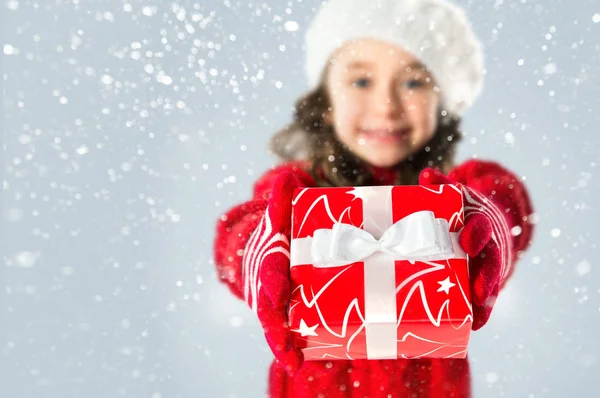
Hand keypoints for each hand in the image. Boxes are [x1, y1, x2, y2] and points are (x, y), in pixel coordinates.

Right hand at [242, 172, 305, 372]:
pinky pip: (285, 332)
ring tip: (294, 362)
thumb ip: (282, 197)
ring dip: (282, 344)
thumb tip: (288, 175)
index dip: (271, 279)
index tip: (278, 290)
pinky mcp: (284, 314)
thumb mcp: (279, 214)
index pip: (267, 270)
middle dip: (275, 325)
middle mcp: (265, 284)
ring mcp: (273, 303)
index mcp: (266, 259)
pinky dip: (289, 348)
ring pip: (275, 325)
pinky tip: (300, 363)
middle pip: (268, 308)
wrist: (269, 252)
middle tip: (286, 343)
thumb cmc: (278, 233)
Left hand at [419, 168, 509, 329]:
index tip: (467, 241)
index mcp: (478, 220)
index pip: (480, 225)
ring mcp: (489, 262)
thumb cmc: (461, 210)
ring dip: (487, 298)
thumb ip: (442, 187)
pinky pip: (487, 296)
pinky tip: (475, 324)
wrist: (489, 220)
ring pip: (492, 280)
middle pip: (491, 259)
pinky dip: (483, 310)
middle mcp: (488, 242)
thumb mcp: (454, 196)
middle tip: (478, 290)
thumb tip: (427, 175)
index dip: (475, 233)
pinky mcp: (486, 279)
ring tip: (479, 314)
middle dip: (486, 275)